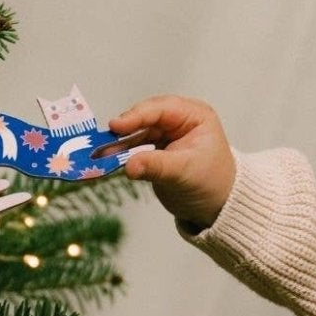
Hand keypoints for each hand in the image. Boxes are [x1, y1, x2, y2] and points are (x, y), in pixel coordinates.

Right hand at [105, 95, 237, 230]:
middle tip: (104, 139)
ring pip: (137, 132)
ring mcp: (166, 133)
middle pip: (146, 117)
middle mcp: (179, 119)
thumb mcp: (184, 173)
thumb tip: (129, 166)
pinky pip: (135, 146)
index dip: (137, 116)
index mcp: (195, 116)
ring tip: (100, 151)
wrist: (215, 206)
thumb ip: (156, 166)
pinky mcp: (156, 148)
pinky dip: (122, 152)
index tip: (116, 126)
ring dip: (119, 142)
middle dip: (125, 128)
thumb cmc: (211, 184)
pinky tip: (107, 158)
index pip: (162, 109)